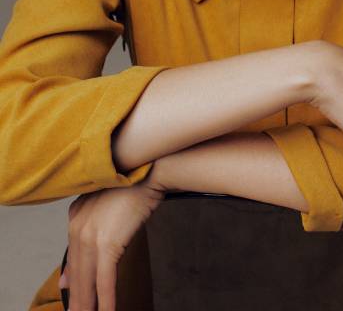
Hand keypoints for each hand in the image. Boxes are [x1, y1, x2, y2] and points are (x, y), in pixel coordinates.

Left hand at [58, 165, 165, 310]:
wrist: (150, 168)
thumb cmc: (135, 184)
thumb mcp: (107, 208)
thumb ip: (89, 233)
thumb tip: (70, 270)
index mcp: (76, 215)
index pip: (72, 257)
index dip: (73, 280)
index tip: (72, 296)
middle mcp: (78, 226)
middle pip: (77, 272)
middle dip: (78, 298)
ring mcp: (91, 235)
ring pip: (87, 280)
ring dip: (89, 304)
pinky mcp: (108, 243)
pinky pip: (105, 279)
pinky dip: (106, 300)